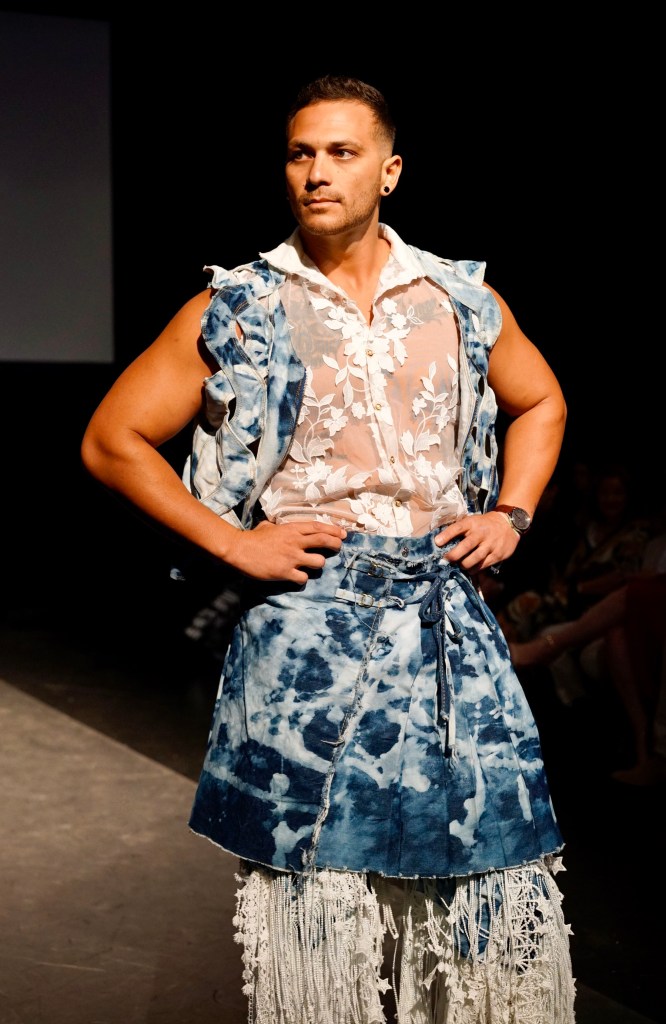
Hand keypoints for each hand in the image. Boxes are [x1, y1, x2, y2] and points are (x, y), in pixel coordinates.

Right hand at [225, 520, 346, 583]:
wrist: (239, 550)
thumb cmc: (253, 538)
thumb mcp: (269, 526)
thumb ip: (280, 527)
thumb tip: (280, 527)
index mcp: (292, 529)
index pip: (318, 527)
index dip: (333, 530)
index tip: (342, 534)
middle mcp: (295, 542)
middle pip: (324, 541)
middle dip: (335, 544)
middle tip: (339, 547)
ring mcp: (292, 557)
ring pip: (319, 562)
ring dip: (318, 564)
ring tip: (311, 564)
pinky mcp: (285, 572)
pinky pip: (303, 578)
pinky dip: (302, 579)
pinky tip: (296, 577)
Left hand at [434, 511, 519, 571]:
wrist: (508, 524)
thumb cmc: (484, 525)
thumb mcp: (472, 522)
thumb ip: (459, 530)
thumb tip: (440, 541)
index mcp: (472, 523)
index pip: (458, 527)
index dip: (447, 535)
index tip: (437, 542)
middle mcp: (481, 533)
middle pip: (466, 546)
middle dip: (454, 555)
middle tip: (447, 560)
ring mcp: (491, 544)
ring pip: (475, 558)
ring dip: (464, 564)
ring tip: (460, 565)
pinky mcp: (498, 554)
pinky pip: (484, 565)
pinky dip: (475, 569)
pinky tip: (471, 569)